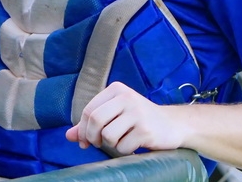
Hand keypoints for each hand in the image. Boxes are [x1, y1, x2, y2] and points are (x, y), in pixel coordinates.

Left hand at [65, 81, 182, 155]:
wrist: (173, 124)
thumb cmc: (138, 119)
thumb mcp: (114, 115)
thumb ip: (91, 123)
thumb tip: (69, 136)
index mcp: (116, 89)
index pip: (89, 110)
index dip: (82, 129)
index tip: (84, 141)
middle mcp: (127, 97)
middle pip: (95, 120)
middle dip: (92, 137)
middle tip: (98, 144)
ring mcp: (137, 113)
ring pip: (107, 135)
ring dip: (110, 145)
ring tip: (121, 141)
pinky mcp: (146, 130)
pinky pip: (122, 147)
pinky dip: (124, 151)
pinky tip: (134, 145)